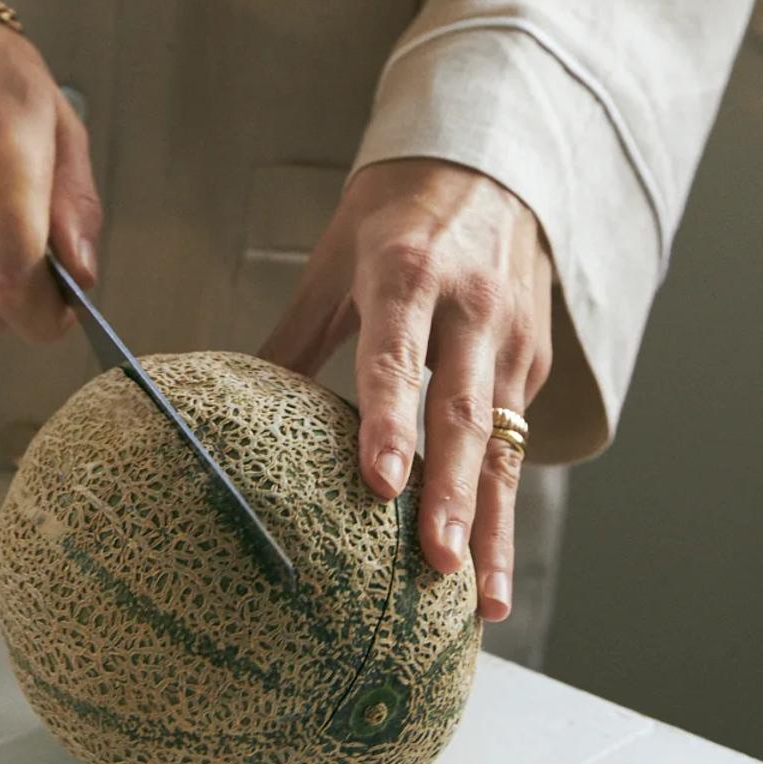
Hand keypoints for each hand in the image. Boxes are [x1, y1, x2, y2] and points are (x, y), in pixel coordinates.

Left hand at [254, 157, 552, 619]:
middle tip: (437, 568)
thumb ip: (294, 334)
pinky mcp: (535, 361)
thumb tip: (228, 408)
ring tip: (486, 601)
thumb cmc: (395, 215)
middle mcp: (471, 307)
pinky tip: (488, 564)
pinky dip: (503, 505)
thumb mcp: (335, 257)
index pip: (397, 354)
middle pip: (463, 412)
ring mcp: (512, 337)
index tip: (381, 484)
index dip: (390, 420)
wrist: (490, 162)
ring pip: (503, 443)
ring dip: (494, 525)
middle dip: (452, 495)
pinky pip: (516, 440)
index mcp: (407, 272)